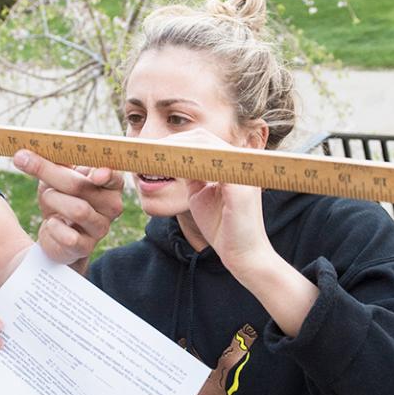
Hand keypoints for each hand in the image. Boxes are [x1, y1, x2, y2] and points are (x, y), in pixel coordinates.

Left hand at [13, 149, 123, 272]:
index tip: (95, 175)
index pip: (114, 177)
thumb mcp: (57, 176)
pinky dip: (52, 226)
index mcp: (110, 184)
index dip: (106, 175)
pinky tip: (52, 224)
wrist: (56, 235)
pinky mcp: (86, 247)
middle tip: (23, 160)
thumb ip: (50, 163)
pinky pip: (68, 235)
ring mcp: (101, 228)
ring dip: (53, 199)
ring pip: (77, 210)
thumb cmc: (61, 198)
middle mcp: (112, 206)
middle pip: (82, 186)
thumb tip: (23, 156)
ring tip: (48, 197)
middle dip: (50, 173)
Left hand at [167, 129, 275, 277]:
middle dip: (173, 141)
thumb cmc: (223, 229)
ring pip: (207, 146)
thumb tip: (173, 160)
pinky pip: (212, 165)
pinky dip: (189, 164)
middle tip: (150, 151)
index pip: (203, 141)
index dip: (177, 141)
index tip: (154, 149)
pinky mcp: (240, 188)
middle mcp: (240, 163)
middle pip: (203, 137)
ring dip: (178, 149)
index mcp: (231, 165)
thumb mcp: (200, 196)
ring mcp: (242, 173)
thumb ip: (192, 176)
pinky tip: (172, 170)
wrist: (243, 256)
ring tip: (156, 156)